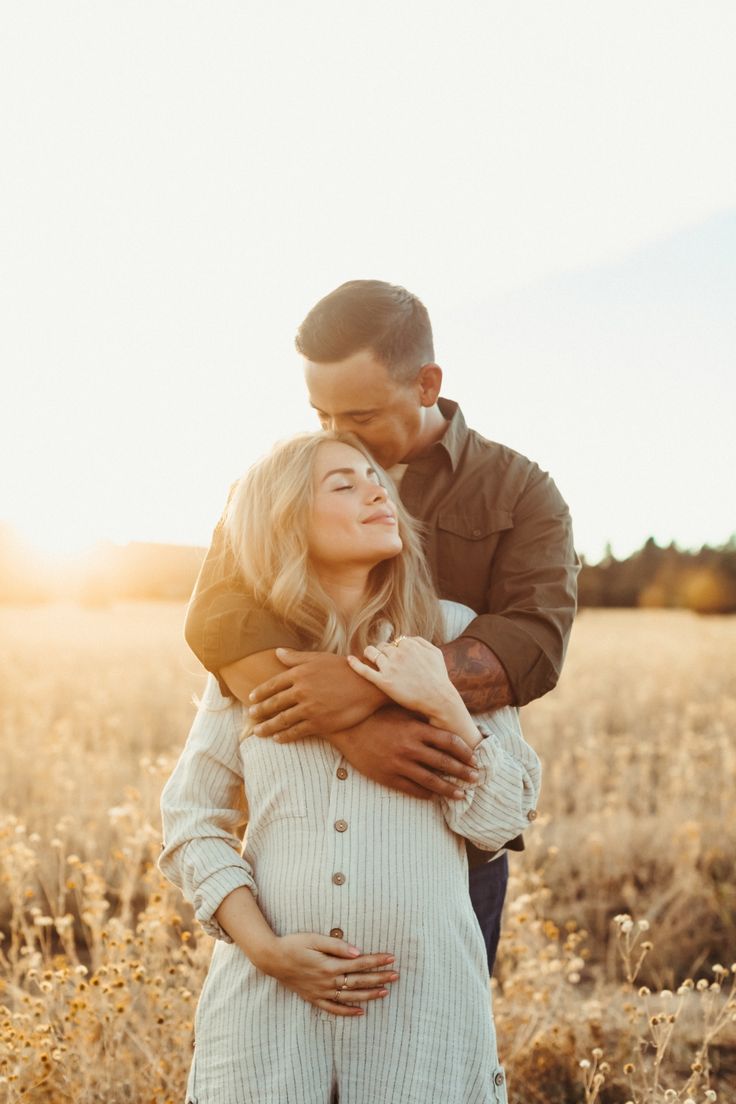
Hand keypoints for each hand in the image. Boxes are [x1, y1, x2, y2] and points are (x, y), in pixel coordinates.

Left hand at [248, 650, 386, 741]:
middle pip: (273, 704)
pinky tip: (278, 738)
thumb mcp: (319, 658)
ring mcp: (309, 708)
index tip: (251, 699)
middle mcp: (301, 690)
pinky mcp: (319, 723)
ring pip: (282, 720)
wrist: (368, 686)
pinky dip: (285, 736)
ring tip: (258, 732)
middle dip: (259, 711)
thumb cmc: (344, 668)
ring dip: (267, 727)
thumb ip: (296, 658)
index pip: (272, 685)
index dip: (260, 693)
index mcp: (299, 673)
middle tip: (250, 717)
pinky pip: (296, 732)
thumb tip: (277, 652)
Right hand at [259, 932, 398, 1016]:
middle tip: (396, 975)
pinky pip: (334, 1009)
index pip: (359, 964)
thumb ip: (337, 946)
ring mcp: (321, 992)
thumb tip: (358, 952)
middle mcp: (327, 981)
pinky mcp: (314, 998)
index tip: (391, 958)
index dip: (376, 961)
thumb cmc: (293, 944)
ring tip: (385, 992)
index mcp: (329, 965)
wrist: (272, 959)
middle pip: (359, 981)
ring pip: (350, 997)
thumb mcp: (314, 939)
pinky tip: (361, 1012)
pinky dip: (348, 1011)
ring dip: (369, 995)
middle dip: (379, 978)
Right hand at [332, 706, 478, 799]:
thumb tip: (445, 719)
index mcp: (415, 729)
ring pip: (430, 781)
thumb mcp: (400, 710)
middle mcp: (409, 747)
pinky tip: (434, 797)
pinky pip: (412, 789)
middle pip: (444, 763)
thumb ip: (421, 717)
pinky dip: (425, 794)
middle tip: (476, 778)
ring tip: (461, 794)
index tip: (474, 758)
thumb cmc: (376, 715)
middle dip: (463, 772)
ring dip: (449, 789)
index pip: (449, 741)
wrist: (347, 728)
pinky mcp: (387, 776)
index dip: (464, 751)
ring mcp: (398, 764)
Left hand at [348, 636, 460, 719]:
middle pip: (382, 647)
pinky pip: (364, 670)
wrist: (438, 699)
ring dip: (370, 655)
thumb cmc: (438, 677)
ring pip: (372, 654)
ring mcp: (389, 668)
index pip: (394, 642)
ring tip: (369, 659)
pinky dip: (355, 664)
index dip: (394, 649)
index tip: (396, 657)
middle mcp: (398, 654)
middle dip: (382, 652)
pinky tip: (349, 659)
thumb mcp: (435, 652)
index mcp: (409, 645)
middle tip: (384, 661)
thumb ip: (420, 641)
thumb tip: (407, 638)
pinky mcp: (383, 682)